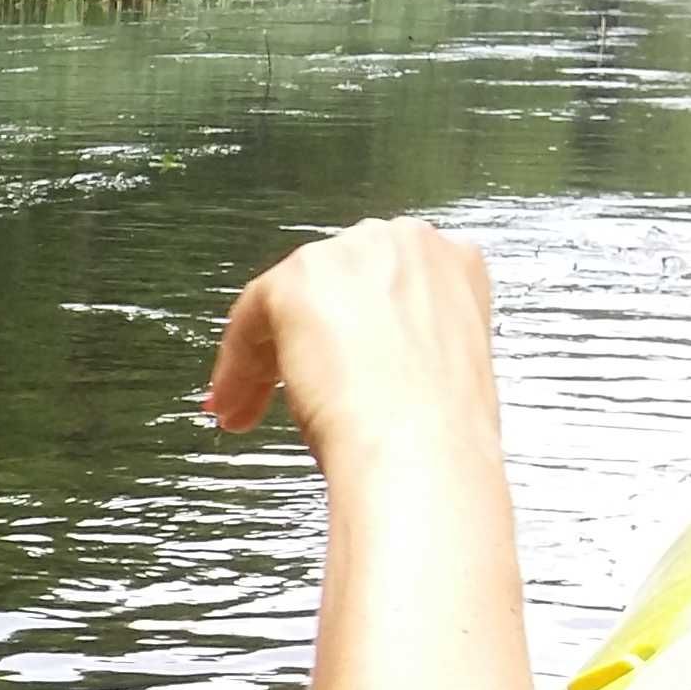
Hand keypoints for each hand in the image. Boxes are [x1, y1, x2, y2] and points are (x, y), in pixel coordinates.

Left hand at [204, 218, 499, 462]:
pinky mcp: (297, 279)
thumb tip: (370, 365)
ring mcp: (350, 254)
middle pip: (329, 289)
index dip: (350, 336)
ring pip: (286, 304)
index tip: (333, 374)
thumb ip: (409, 342)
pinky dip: (236, 363)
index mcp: (455, 264)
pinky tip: (235, 403)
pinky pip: (249, 317)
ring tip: (251, 411)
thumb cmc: (441, 429)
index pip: (381, 288)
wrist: (421, 446)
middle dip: (302, 344)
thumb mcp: (442, 367)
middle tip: (281, 396)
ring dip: (263, 361)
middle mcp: (403, 243)